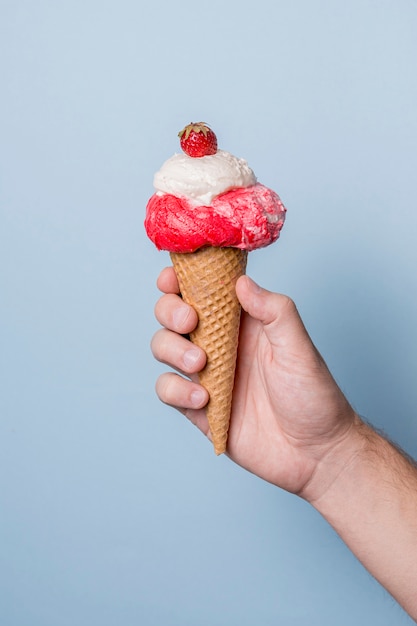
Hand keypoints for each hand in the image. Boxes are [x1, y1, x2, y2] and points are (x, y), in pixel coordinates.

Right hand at [151, 267, 357, 499]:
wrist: (316, 453)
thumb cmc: (314, 396)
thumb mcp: (299, 347)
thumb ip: (274, 311)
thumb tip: (242, 283)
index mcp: (242, 322)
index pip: (202, 291)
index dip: (180, 280)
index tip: (172, 278)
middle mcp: (219, 344)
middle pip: (172, 315)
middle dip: (170, 311)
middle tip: (190, 322)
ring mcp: (206, 375)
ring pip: (164, 349)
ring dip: (172, 350)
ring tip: (201, 365)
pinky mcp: (198, 408)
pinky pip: (168, 390)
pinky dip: (176, 391)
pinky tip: (204, 399)